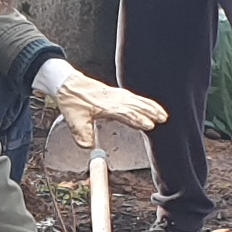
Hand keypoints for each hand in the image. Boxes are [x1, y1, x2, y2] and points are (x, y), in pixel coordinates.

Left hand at [40, 61, 166, 149]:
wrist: (68, 83)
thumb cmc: (72, 100)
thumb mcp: (74, 120)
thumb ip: (82, 135)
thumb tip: (88, 148)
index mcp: (106, 105)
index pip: (126, 113)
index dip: (138, 119)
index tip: (149, 125)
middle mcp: (114, 99)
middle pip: (136, 105)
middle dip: (150, 112)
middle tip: (163, 119)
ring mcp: (116, 94)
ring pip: (138, 100)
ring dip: (151, 106)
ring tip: (162, 114)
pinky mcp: (116, 93)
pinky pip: (134, 97)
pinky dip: (144, 101)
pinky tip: (150, 105)